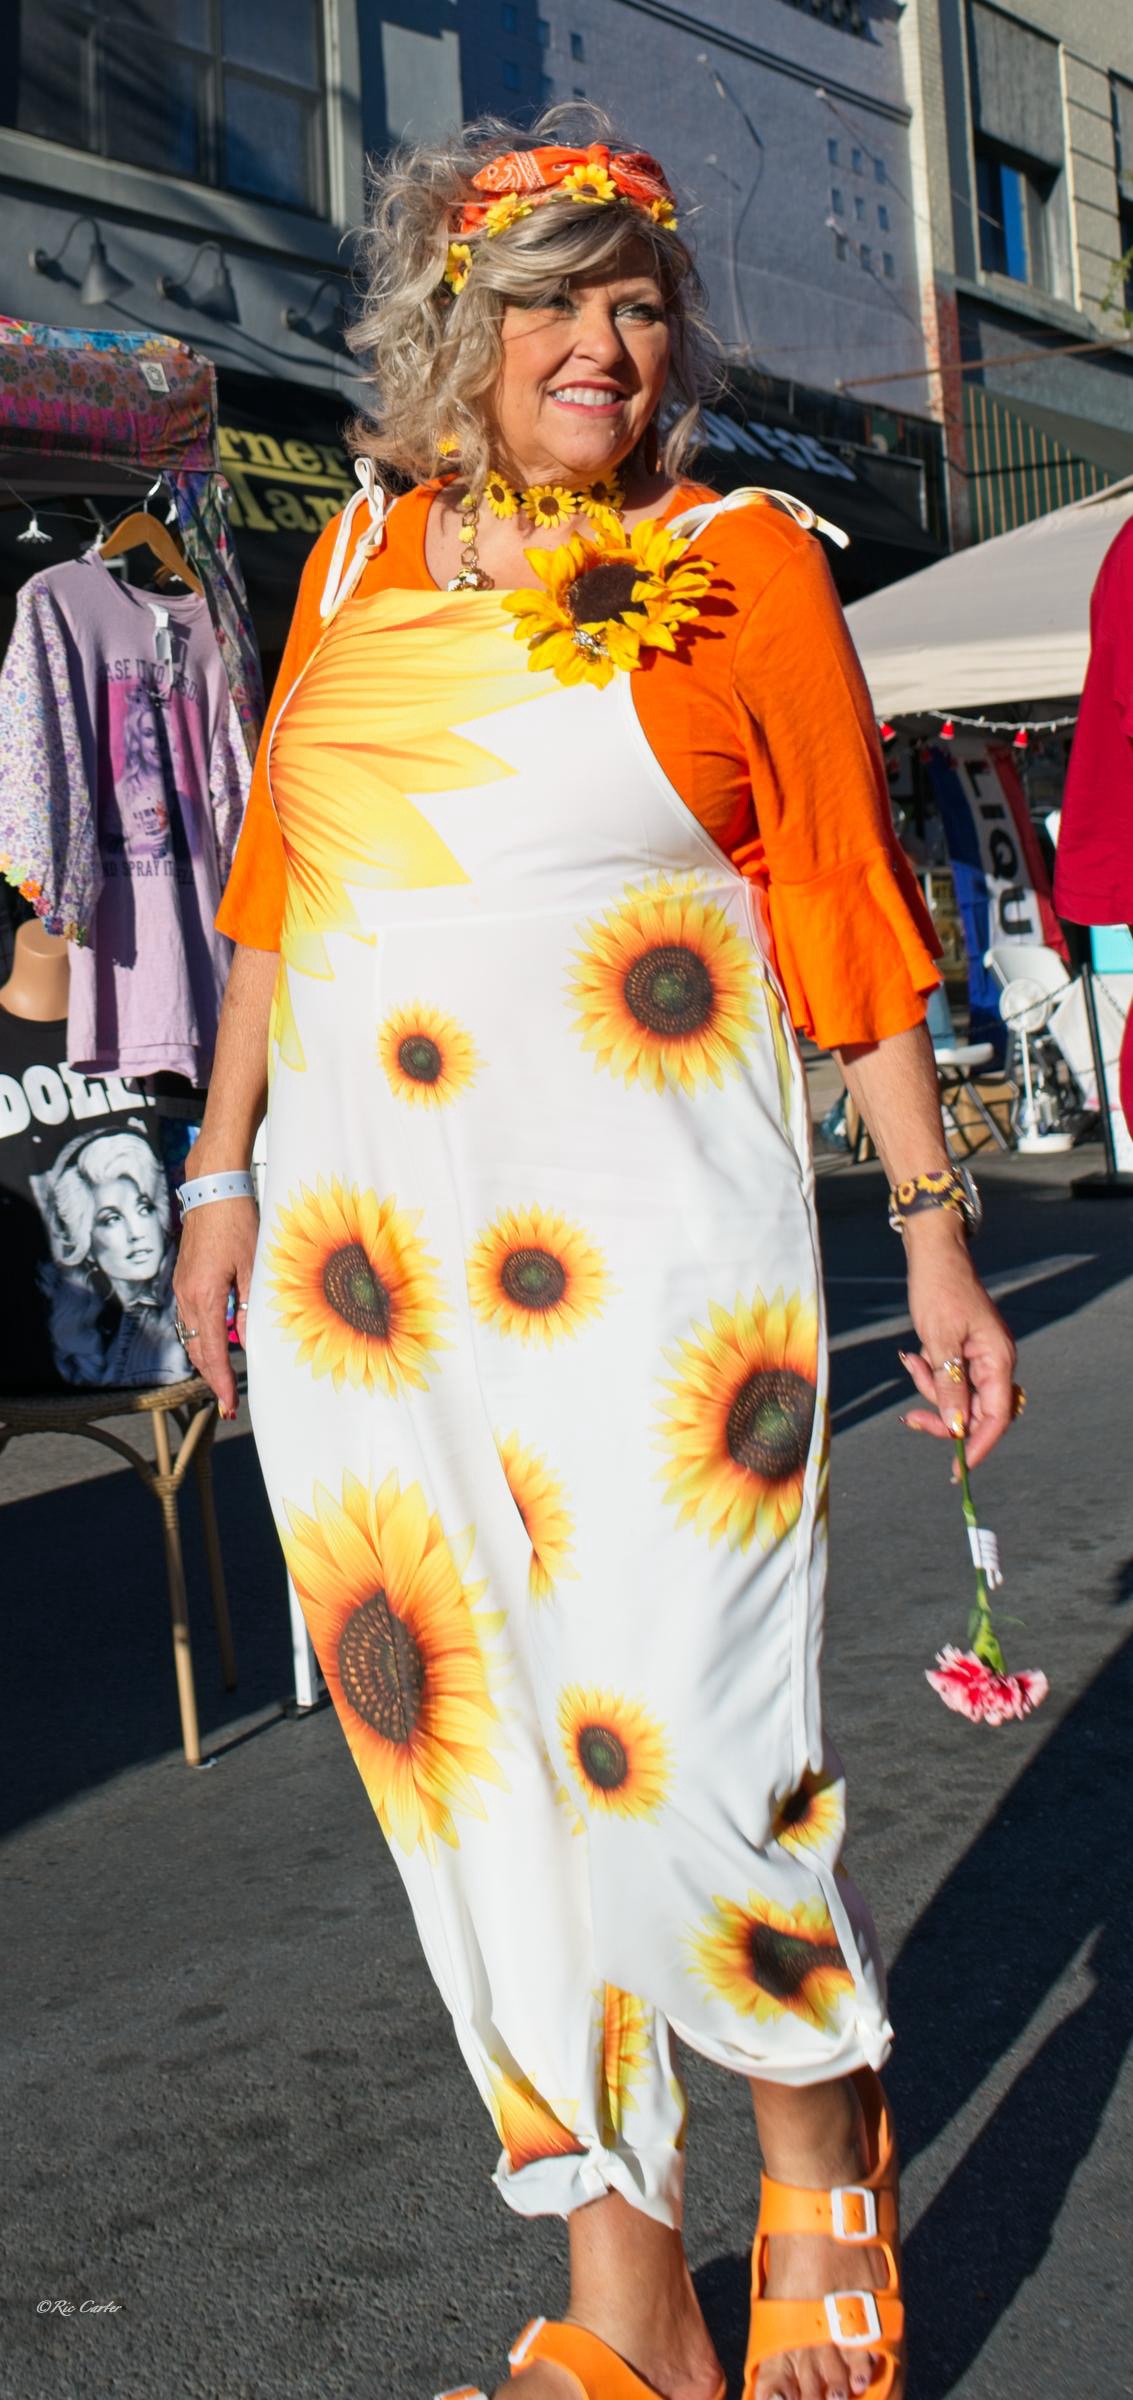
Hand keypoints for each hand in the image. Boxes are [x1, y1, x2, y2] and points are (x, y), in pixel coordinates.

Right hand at [172, 1198, 257, 1419]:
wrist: (213, 1189)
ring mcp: (182, 1287)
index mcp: (203, 1295)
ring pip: (190, 1335)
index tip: (228, 1404)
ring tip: (223, 1381)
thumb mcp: (253, 1264)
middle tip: (227, 1403)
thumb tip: (251, 1341)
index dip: (221, 1381)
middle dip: (211, 1377)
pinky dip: (201, 1338)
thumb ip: (252, 1306)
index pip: (211, 1351)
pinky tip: (216, 1345)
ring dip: (205, 1359)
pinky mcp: (184, 1279)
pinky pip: (189, 1319)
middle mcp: (186, 1295)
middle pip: (196, 1349)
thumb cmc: (238, 1222)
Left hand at [899, 1213, 1016, 1467]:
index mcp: (998, 1359)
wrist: (934, 1255)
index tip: (959, 1467)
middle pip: (977, 1410)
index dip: (980, 1444)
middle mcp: (996, 1361)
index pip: (997, 1415)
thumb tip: (957, 1427)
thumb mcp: (939, 1341)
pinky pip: (949, 1376)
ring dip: (930, 1388)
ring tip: (912, 1360)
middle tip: (911, 1418)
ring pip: (958, 1395)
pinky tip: (913, 1354)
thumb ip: (950, 1385)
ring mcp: (981, 1356)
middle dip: (944, 1415)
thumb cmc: (938, 1291)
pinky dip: (929, 1373)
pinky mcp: (965, 1350)